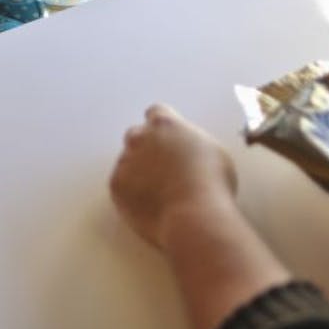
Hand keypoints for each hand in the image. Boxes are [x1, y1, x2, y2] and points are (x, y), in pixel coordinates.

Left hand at [110, 104, 237, 250]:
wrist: (193, 215)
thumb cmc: (212, 184)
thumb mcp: (213, 151)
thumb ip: (191, 142)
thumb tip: (186, 148)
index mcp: (166, 124)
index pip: (156, 113)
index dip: (162, 127)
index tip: (168, 138)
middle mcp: (141, 137)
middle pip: (137, 134)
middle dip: (146, 147)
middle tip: (162, 167)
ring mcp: (125, 160)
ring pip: (127, 161)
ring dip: (138, 171)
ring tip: (160, 193)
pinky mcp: (116, 184)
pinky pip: (120, 184)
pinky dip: (131, 192)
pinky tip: (150, 204)